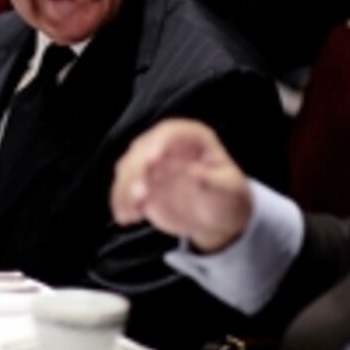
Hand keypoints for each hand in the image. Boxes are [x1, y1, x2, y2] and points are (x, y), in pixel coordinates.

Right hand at [111, 119, 252, 252]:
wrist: (216, 216)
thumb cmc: (226, 196)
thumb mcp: (228, 188)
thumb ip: (212, 181)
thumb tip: (194, 173)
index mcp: (192, 138)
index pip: (170, 132)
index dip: (158, 142)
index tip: (151, 158)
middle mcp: (166, 147)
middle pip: (142, 149)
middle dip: (136, 170)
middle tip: (139, 193)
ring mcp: (150, 165)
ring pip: (128, 169)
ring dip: (124, 189)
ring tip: (132, 211)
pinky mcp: (140, 184)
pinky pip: (124, 190)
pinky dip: (121, 203)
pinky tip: (127, 217)